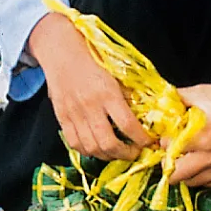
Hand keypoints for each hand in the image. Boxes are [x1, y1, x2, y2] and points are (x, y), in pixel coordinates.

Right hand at [29, 12, 153, 160]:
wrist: (62, 54)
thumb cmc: (92, 61)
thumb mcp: (115, 75)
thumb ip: (126, 95)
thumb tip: (144, 115)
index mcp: (107, 93)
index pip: (128, 125)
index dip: (140, 139)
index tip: (148, 142)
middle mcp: (90, 106)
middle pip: (109, 143)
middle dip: (126, 154)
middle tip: (134, 152)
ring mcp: (74, 114)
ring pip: (92, 148)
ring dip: (108, 156)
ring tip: (117, 153)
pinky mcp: (62, 118)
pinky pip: (75, 144)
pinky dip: (88, 151)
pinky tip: (97, 149)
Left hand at [170, 85, 210, 185]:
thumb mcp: (203, 92)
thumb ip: (176, 99)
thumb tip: (157, 105)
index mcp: (201, 136)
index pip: (167, 150)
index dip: (163, 143)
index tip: (167, 137)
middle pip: (175, 177)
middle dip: (169, 165)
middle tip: (173, 153)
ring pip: (191, 183)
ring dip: (185, 172)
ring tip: (190, 155)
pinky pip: (209, 184)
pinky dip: (202, 176)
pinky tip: (206, 160)